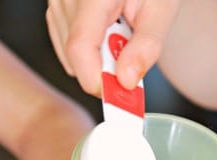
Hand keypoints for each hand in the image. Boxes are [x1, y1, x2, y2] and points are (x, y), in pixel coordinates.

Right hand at [46, 0, 179, 95]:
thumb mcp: (162, 6)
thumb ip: (146, 46)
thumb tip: (127, 81)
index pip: (81, 48)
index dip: (98, 80)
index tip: (120, 95)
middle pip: (75, 55)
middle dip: (104, 65)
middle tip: (130, 46)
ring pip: (69, 53)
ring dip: (96, 55)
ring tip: (119, 27)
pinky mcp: (54, 5)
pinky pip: (64, 42)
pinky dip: (87, 47)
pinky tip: (105, 27)